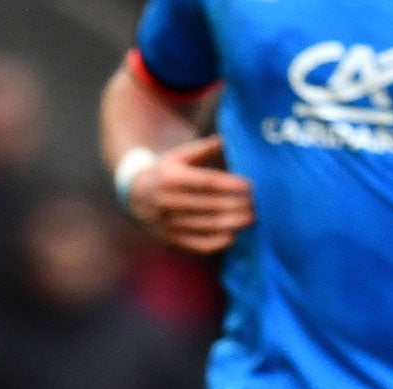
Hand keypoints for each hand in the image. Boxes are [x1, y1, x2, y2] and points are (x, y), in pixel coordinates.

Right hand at [126, 135, 254, 255]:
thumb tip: (229, 139)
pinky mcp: (171, 241)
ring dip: (233, 223)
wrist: (133, 199)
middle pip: (211, 205)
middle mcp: (169, 202)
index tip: (251, 186)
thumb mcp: (178, 156)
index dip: (231, 185)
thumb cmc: (165, 173)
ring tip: (252, 218)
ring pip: (207, 226)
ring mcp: (169, 224)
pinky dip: (218, 242)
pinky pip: (198, 245)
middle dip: (238, 205)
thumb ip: (203, 149)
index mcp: (172, 178)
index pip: (207, 182)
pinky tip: (233, 235)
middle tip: (259, 204)